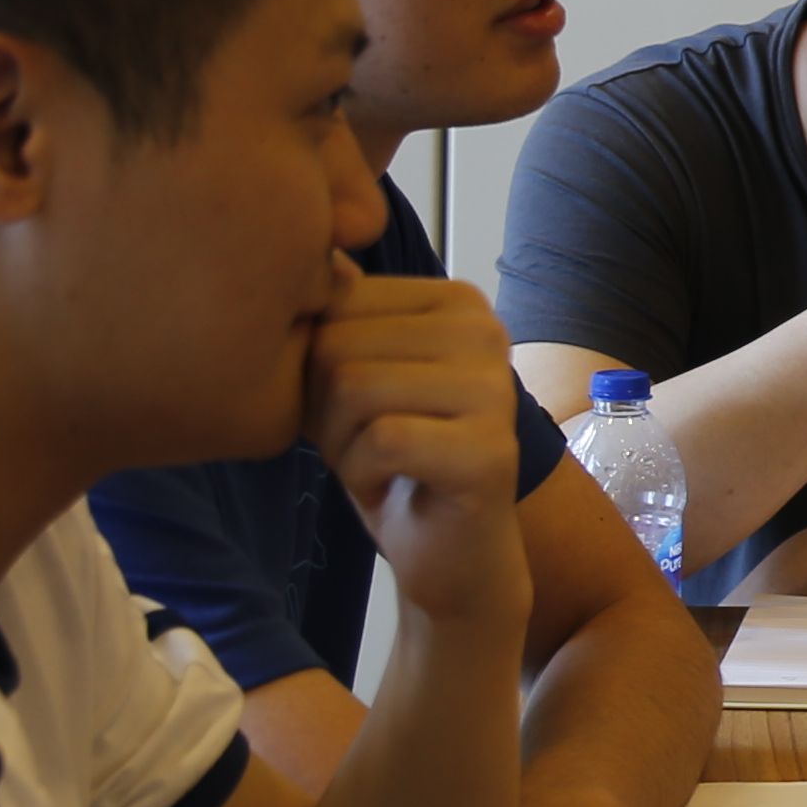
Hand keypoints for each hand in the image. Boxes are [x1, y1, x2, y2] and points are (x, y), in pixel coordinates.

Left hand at [306, 267, 526, 629]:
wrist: (450, 553)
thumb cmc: (395, 460)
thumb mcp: (354, 376)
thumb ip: (338, 318)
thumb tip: (312, 253)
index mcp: (458, 302)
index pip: (336, 303)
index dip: (318, 365)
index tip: (357, 406)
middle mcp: (487, 332)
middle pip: (338, 345)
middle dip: (325, 408)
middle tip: (367, 443)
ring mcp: (494, 389)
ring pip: (353, 389)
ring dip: (341, 444)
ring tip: (380, 463)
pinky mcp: (489, 449)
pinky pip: (380, 441)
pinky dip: (361, 475)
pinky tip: (393, 487)